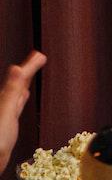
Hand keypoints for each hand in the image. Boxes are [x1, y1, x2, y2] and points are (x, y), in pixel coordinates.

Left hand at [0, 51, 45, 174]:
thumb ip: (11, 91)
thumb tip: (17, 67)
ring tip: (29, 73)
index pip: (19, 78)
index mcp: (4, 99)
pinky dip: (20, 99)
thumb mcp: (5, 112)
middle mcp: (3, 104)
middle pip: (17, 83)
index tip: (40, 55)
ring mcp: (4, 113)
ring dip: (24, 83)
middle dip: (27, 70)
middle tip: (38, 58)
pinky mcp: (6, 123)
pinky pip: (16, 105)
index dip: (30, 66)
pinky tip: (23, 98)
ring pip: (15, 93)